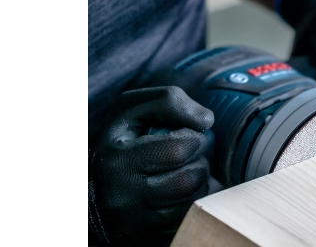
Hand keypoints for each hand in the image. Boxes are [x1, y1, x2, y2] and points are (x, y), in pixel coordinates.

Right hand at [89, 86, 213, 245]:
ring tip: (186, 171)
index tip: (192, 134)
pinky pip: (187, 223)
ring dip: (199, 183)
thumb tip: (206, 121)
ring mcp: (132, 226)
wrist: (90, 186)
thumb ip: (169, 101)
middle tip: (192, 154)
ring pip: (192, 204)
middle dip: (200, 161)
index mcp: (117, 161)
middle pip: (189, 180)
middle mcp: (121, 198)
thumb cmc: (119, 141)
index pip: (178, 150)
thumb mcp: (132, 109)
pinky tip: (181, 192)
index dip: (195, 138)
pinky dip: (193, 205)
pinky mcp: (144, 241)